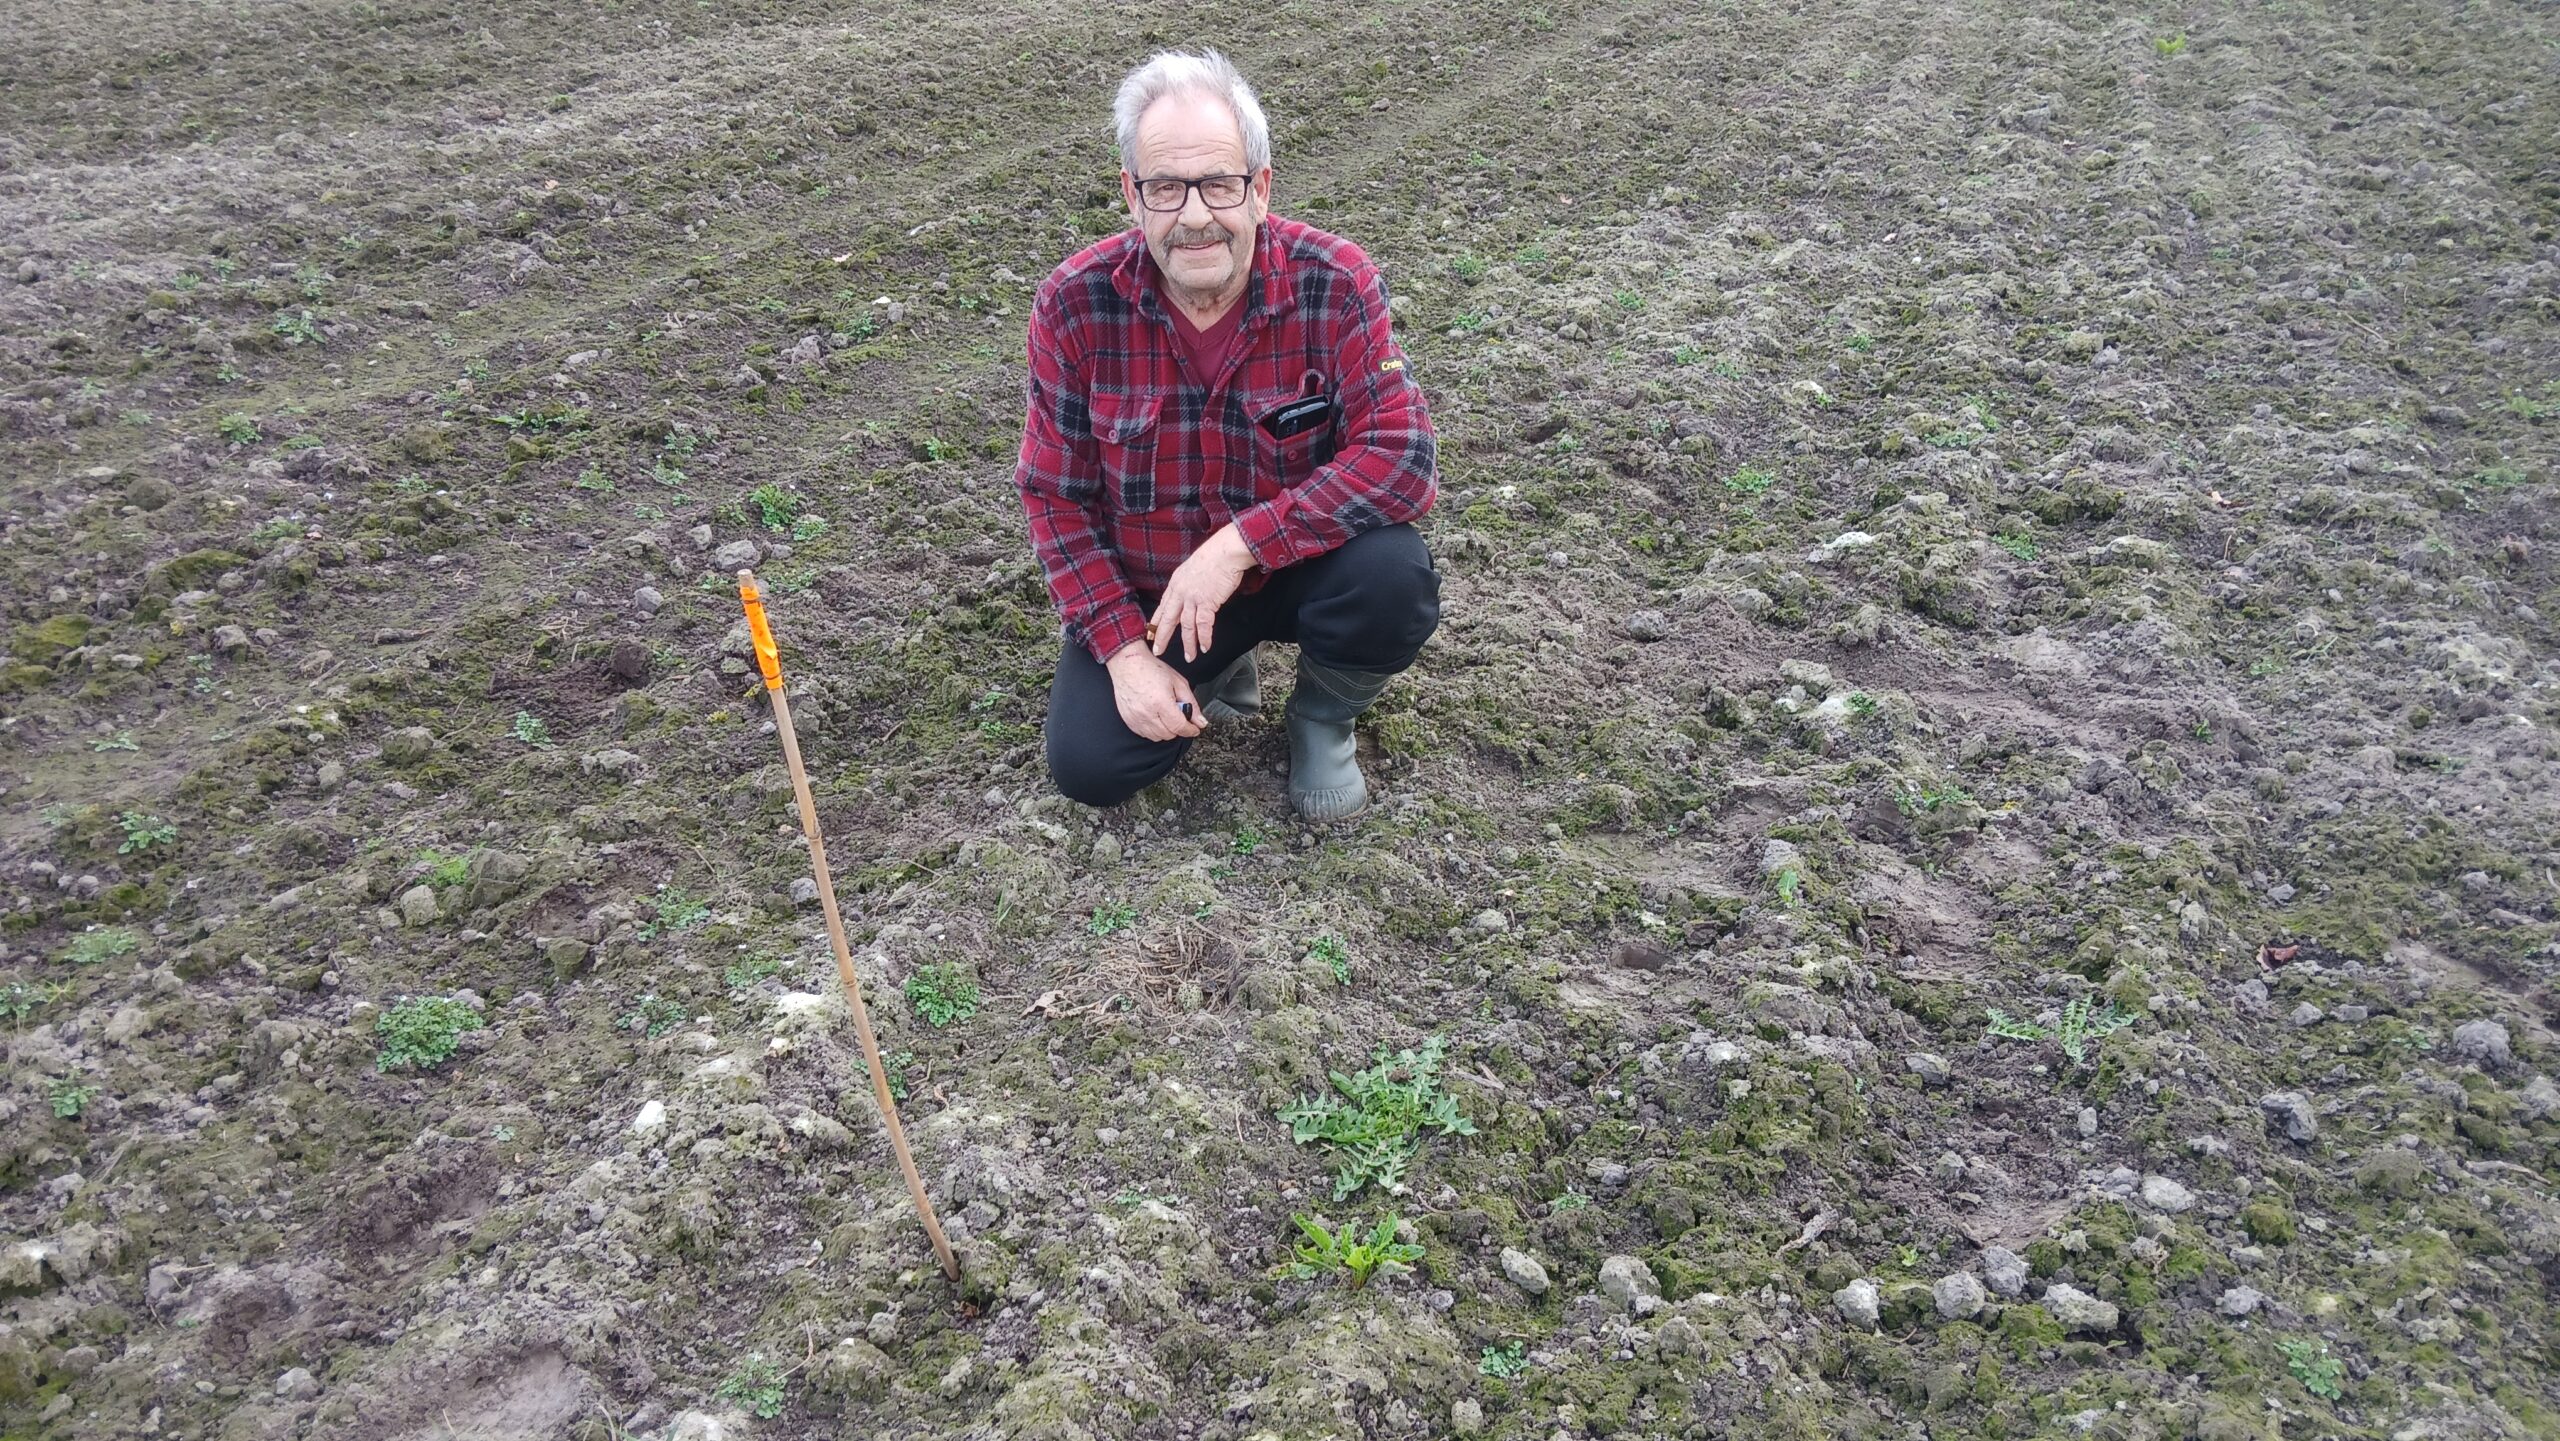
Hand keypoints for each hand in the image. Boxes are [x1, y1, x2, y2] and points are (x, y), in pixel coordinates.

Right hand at [1105, 642, 1204, 741]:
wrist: (1127, 665)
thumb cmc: (1150, 669)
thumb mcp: (1178, 682)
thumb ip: (1192, 703)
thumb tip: (1200, 721)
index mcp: (1161, 702)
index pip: (1179, 727)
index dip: (1190, 730)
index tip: (1195, 729)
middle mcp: (1147, 713)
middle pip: (1169, 735)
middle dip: (1178, 728)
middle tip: (1179, 716)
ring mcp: (1136, 718)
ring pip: (1157, 737)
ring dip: (1166, 730)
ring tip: (1166, 715)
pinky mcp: (1129, 720)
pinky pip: (1145, 734)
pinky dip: (1153, 730)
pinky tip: (1155, 717)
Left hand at [1148, 525, 1254, 663]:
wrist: (1225, 552)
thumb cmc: (1213, 558)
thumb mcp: (1192, 569)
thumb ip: (1187, 584)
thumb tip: (1189, 595)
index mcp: (1176, 584)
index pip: (1163, 607)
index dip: (1156, 622)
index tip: (1150, 634)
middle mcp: (1180, 592)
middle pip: (1168, 619)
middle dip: (1162, 637)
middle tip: (1158, 651)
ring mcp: (1192, 598)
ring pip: (1186, 626)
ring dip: (1188, 644)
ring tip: (1189, 657)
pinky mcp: (1207, 602)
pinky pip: (1203, 625)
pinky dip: (1204, 637)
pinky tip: (1205, 647)